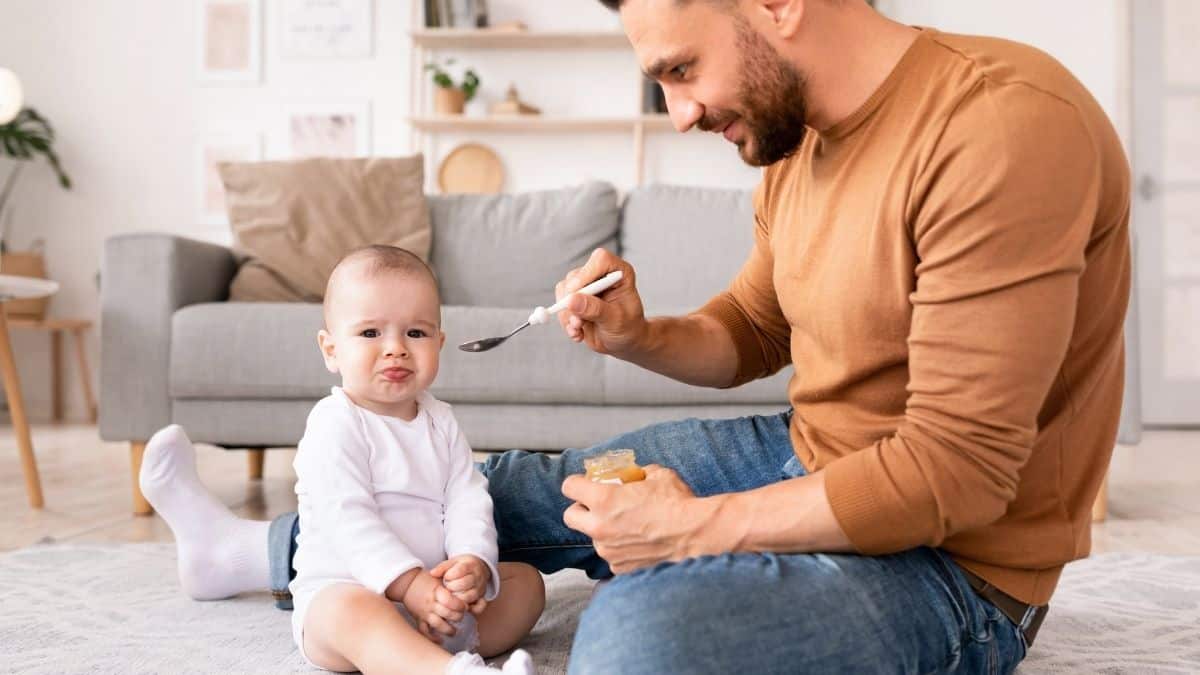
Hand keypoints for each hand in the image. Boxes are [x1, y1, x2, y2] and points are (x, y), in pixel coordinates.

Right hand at [400, 569, 466, 642]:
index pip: (450, 601)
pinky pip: (424, 631)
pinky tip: (440, 640)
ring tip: (454, 631)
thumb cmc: (426, 579)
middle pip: (447, 614)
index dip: (460, 605)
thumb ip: (452, 584)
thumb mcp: (440, 577)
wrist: (407, 583)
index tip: (465, 606)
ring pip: (438, 624)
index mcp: (437, 592)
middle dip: (458, 617)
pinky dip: (431, 637)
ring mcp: (424, 612)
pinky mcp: (418, 619)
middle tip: (461, 616)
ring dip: (448, 630)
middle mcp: (431, 603)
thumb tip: (467, 592)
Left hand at [431, 555, 491, 613]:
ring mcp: (480, 588)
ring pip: (469, 596)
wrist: (479, 568)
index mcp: (470, 565)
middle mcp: (477, 577)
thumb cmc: (462, 566)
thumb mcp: (453, 562)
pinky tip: (462, 606)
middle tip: (448, 587)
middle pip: (465, 584)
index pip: (461, 570)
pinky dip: (471, 609)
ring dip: (457, 598)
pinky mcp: (482, 598)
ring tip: (452, 595)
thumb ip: (442, 567)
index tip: (446, 577)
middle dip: (452, 587)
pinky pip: (479, 607)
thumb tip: (432, 573)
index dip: (450, 575)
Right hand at [556, 248, 648, 356]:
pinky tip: (578, 333)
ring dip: (568, 314)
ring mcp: (585, 286)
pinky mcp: (574, 299)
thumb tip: (571, 300)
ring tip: (580, 329)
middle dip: (572, 301)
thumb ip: (595, 309)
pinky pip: (560, 305)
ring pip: (564, 290)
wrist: (622, 342)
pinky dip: (566, 322)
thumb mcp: (616, 321)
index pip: (600, 260)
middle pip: (576, 276)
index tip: (576, 292)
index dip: (586, 273)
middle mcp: (600, 275)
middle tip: (578, 322)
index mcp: (619, 272)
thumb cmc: (628, 328)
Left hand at [561, 465, 722, 573]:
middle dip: (581, 509)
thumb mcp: (658, 475)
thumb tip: (635, 475)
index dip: (577, 483)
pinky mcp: (620, 568)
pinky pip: (612, 556)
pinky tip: (639, 543)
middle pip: (570, 516)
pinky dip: (620, 550)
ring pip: (593, 538)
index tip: (585, 484)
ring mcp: (608, 550)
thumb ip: (638, 474)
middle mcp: (599, 526)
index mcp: (604, 500)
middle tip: (598, 507)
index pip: (569, 487)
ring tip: (629, 527)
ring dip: (604, 530)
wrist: (697, 536)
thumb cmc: (678, 504)